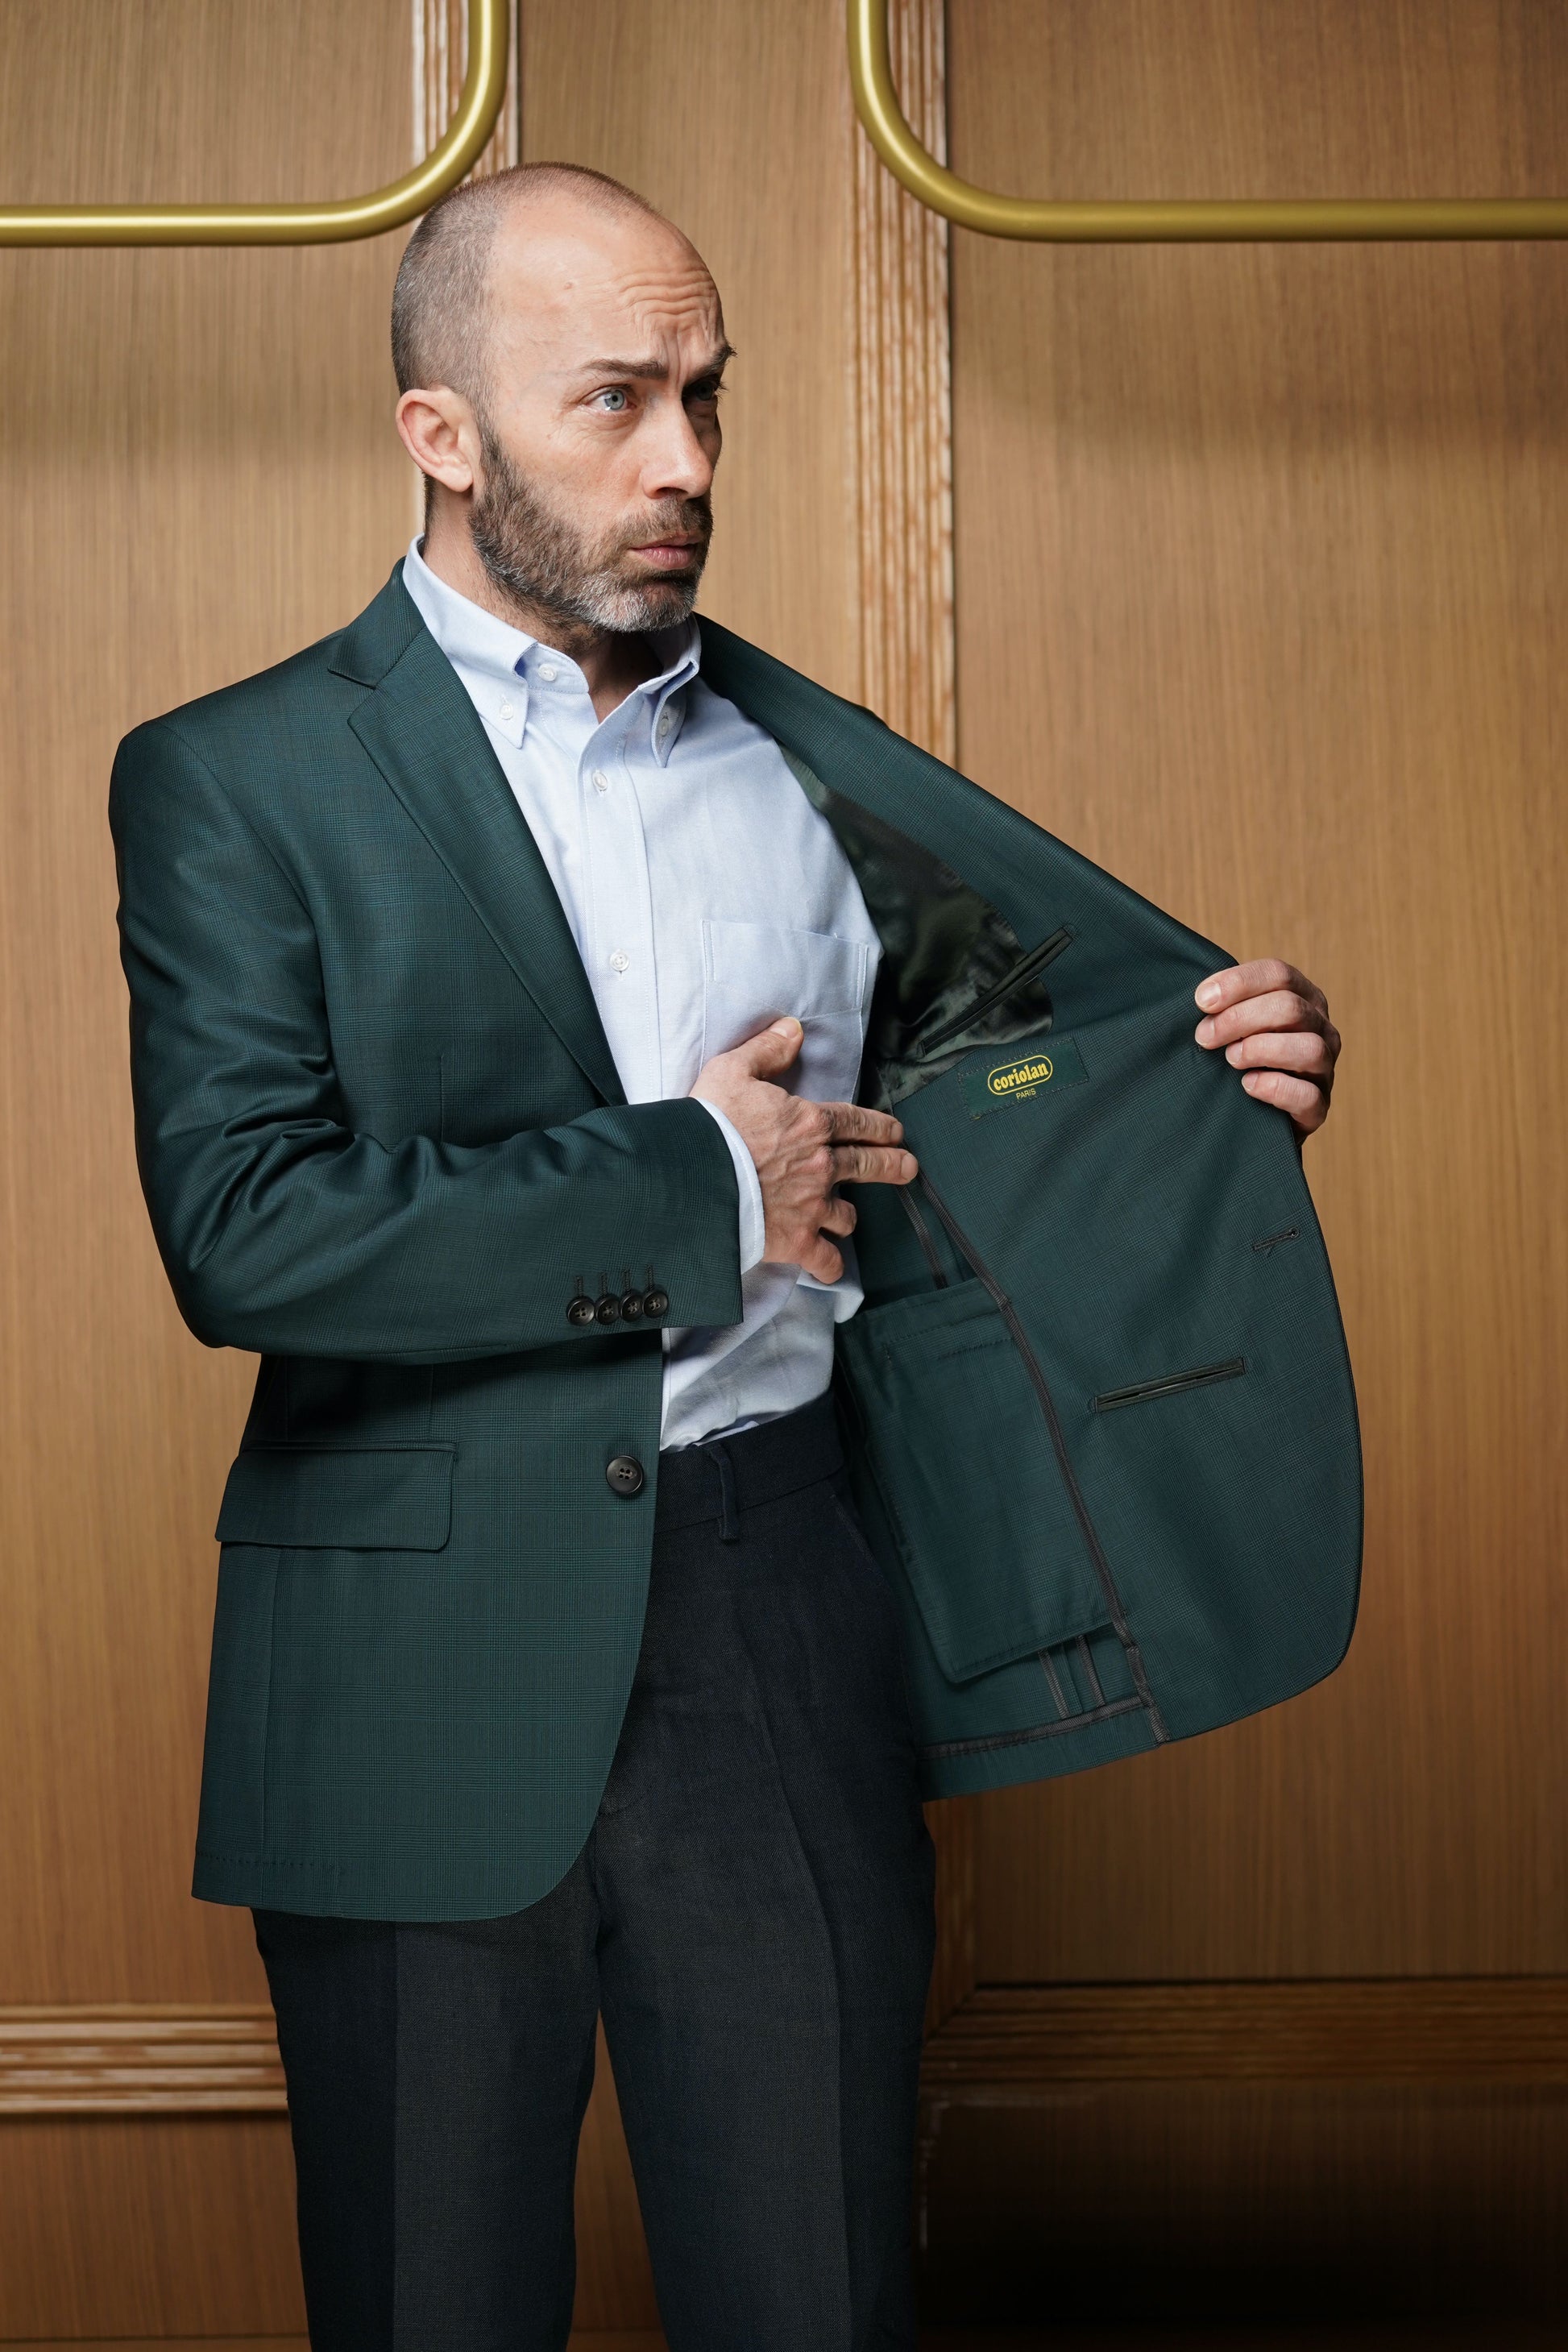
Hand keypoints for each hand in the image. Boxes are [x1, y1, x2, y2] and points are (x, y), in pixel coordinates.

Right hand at [691, 1016, 917, 1280]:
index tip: (896, 1133)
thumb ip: (767, 1050)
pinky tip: (830, 1266)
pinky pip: (825, 1259)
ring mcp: (812, 1206)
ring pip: (848, 1215)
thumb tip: (792, 1029)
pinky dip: (829, 1264)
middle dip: (892, 1165)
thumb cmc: (710, 1124)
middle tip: (907, 1168)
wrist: (692, 1178)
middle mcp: (821, 1166)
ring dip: (849, 1215)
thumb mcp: (733, 1071)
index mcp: (811, 1124)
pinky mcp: (797, 1240)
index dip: (881, 1127)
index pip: (858, 1122)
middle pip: (868, 1165)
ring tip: (849, 1218)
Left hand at [1194, 959, 1339, 1139]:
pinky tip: (1247, 1085)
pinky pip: (1307, 1095)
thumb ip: (1225, 1005)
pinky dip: (1275, 1087)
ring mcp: (1324, 1068)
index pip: (1279, 974)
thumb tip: (1202, 995)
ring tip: (1230, 1058)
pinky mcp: (1318, 1107)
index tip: (1201, 1001)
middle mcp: (1321, 1029)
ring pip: (1308, 1047)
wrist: (1252, 1119)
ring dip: (1261, 1049)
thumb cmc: (1239, 1060)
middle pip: (1290, 1007)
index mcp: (1303, 998)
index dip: (1238, 983)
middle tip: (1205, 1036)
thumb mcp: (1235, 1025)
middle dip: (1239, 1019)